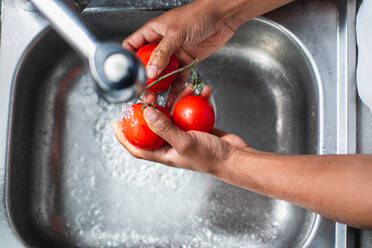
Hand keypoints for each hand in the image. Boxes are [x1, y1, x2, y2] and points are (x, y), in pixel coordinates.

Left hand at [112, 86, 249, 174]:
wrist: (234, 157)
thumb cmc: (209, 156)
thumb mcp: (184, 142)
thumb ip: (165, 128)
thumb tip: (146, 113)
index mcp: (164, 152)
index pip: (137, 147)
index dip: (123, 137)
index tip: (114, 123)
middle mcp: (171, 143)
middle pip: (153, 126)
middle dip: (150, 110)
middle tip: (148, 95)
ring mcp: (185, 133)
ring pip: (174, 113)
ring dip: (178, 99)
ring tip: (185, 87)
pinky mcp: (197, 126)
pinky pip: (192, 110)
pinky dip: (197, 100)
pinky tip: (203, 91)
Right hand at [122, 0, 234, 108]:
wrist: (221, 18)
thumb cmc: (198, 15)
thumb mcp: (175, 34)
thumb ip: (162, 53)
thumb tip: (151, 70)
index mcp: (153, 32)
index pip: (133, 45)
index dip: (129, 59)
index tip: (129, 72)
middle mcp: (162, 43)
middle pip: (147, 63)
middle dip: (145, 78)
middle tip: (143, 89)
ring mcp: (174, 54)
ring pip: (162, 73)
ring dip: (159, 86)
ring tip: (155, 97)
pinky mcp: (186, 61)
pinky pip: (178, 78)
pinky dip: (175, 88)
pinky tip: (171, 97)